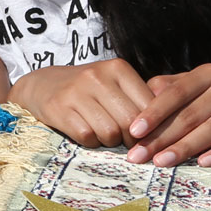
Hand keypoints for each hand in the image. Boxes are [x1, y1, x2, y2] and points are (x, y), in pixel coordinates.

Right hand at [7, 58, 154, 147]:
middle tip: (126, 140)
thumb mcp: (114, 83)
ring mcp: (77, 92)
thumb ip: (139, 99)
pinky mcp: (59, 109)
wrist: (42, 84)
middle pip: (130, 122)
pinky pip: (87, 137)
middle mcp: (97, 76)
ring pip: (110, 132)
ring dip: (110, 141)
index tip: (146, 136)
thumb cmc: (88, 88)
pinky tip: (86, 132)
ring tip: (104, 133)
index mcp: (117, 68)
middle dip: (131, 139)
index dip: (151, 127)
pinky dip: (90, 142)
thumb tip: (168, 126)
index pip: (148, 106)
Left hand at [123, 64, 210, 167]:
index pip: (177, 93)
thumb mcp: (206, 78)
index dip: (154, 112)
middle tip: (139, 155)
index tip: (134, 130)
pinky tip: (204, 163)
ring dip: (185, 147)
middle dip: (162, 137)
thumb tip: (142, 92)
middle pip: (191, 115)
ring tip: (161, 162)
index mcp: (209, 74)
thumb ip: (175, 85)